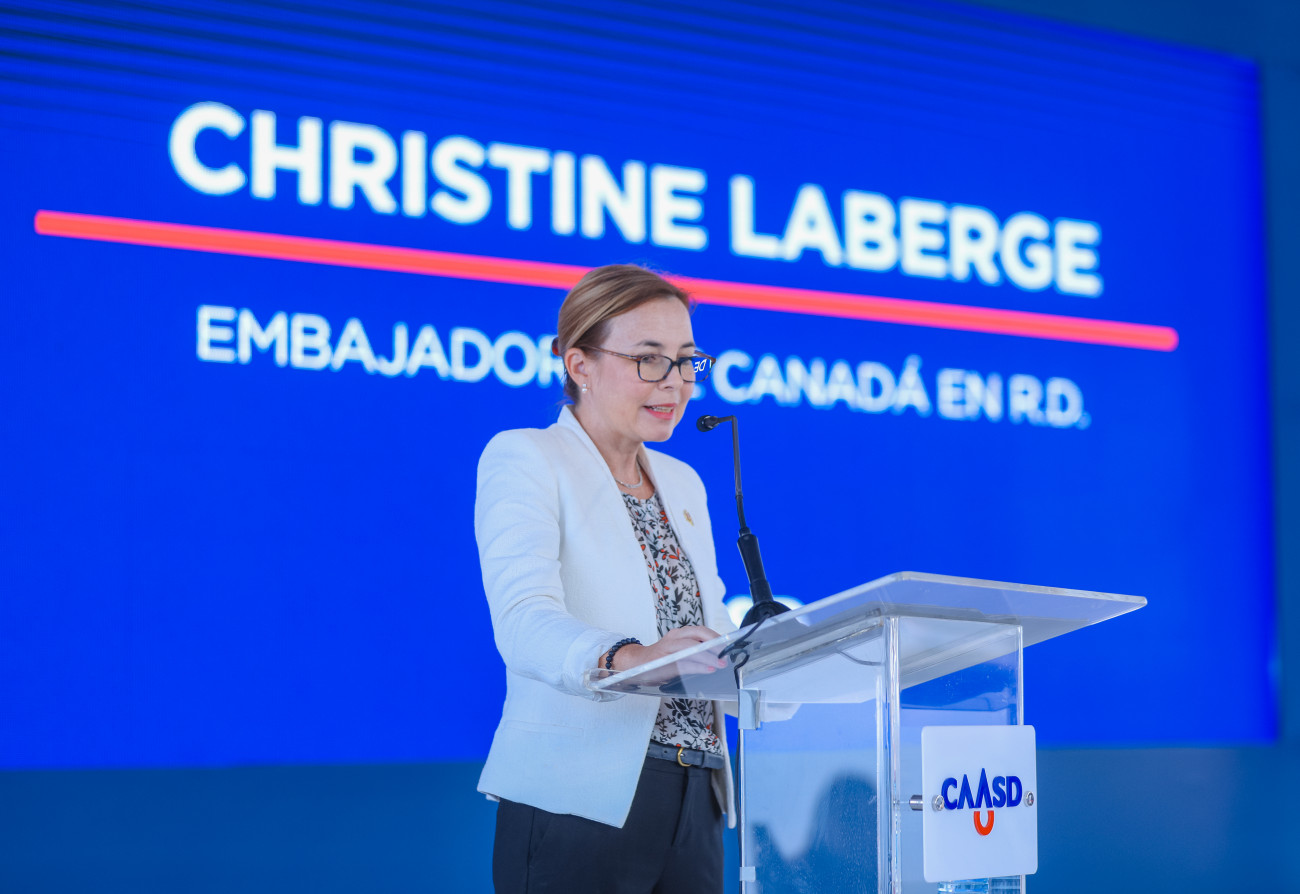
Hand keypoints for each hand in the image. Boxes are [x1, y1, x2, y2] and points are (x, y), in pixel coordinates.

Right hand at [612, 626, 727, 673]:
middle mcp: (673, 637)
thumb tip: (719, 657)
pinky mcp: (663, 662)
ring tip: (721, 663)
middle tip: (727, 654)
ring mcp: (667, 649)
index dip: (716, 637)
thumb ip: (694, 651)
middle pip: (697, 635)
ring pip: (691, 647)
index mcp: (679, 634)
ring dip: (708, 656)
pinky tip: (709, 669)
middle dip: (714, 644)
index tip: (730, 645)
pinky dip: (698, 666)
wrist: (635, 664)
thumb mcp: (679, 651)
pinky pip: (683, 662)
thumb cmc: (661, 660)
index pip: (701, 631)